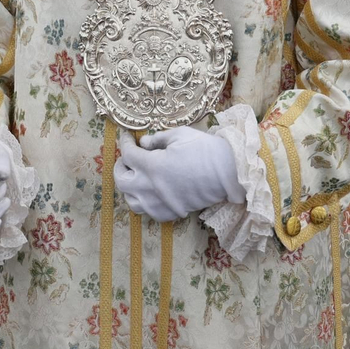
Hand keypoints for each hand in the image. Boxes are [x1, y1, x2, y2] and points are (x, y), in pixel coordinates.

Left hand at [115, 126, 243, 221]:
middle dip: (120, 167)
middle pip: (121, 181)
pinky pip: (148, 212)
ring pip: (131, 201)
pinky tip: (151, 192)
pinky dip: (144, 202)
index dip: (125, 143)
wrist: (229, 173)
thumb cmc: (205, 150)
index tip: (127, 138)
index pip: (128, 154)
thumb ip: (157, 139)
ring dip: (130, 187)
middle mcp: (151, 187)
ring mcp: (160, 203)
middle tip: (126, 158)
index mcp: (152, 166)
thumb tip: (144, 143)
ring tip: (137, 177)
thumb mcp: (180, 135)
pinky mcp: (171, 213)